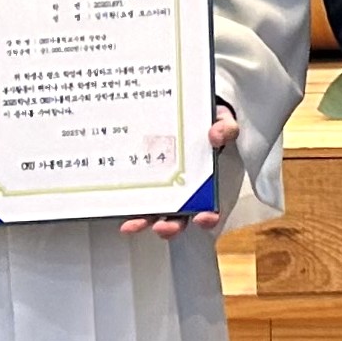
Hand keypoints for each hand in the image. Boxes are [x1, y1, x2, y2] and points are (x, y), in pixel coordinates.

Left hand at [121, 114, 243, 236]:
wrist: (184, 112)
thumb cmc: (203, 123)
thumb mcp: (220, 120)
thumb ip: (224, 126)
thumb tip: (216, 135)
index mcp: (204, 182)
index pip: (209, 208)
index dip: (208, 217)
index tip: (202, 217)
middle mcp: (182, 192)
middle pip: (178, 219)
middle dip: (170, 227)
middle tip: (162, 228)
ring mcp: (160, 188)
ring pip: (153, 214)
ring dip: (143, 222)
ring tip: (131, 225)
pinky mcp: (142, 180)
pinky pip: (134, 196)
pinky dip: (125, 205)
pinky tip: (117, 207)